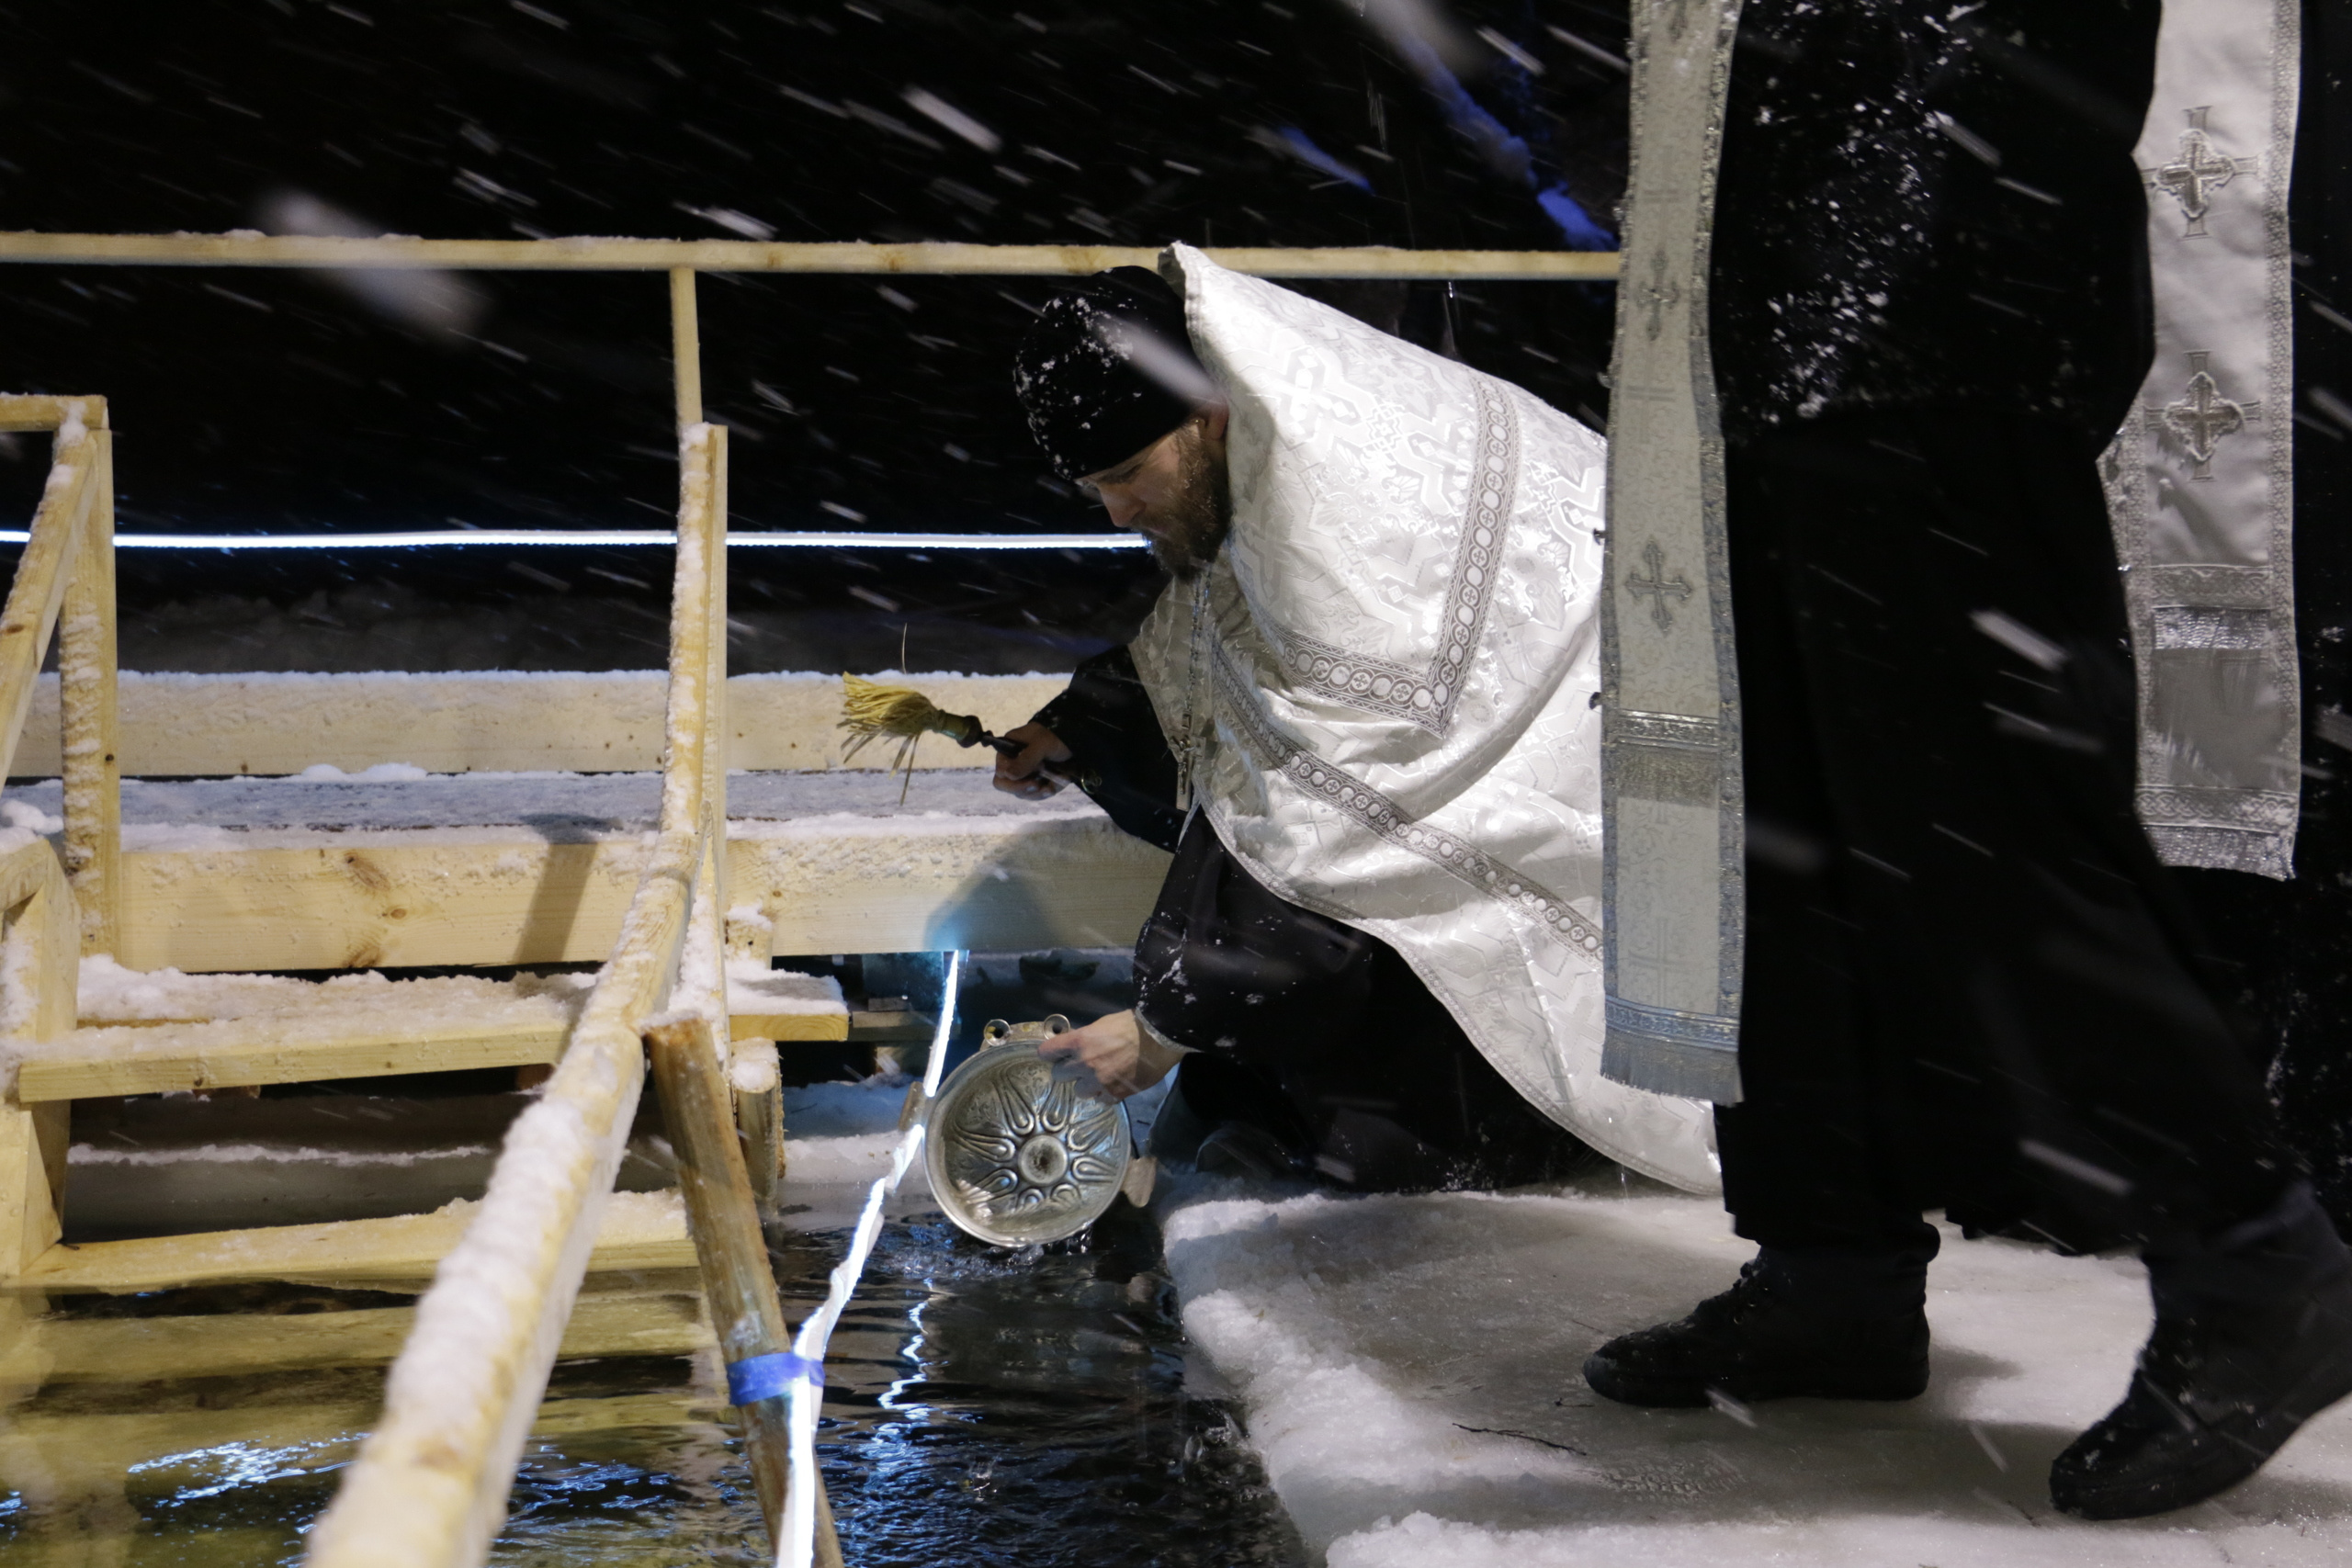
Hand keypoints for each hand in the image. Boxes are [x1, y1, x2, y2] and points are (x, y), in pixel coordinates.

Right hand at [993, 721, 1074, 800]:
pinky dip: (1044, 793)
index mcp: (1008, 751)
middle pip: (1008, 786)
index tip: (1033, 776)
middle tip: (1038, 785)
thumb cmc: (1053, 737)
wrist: (1073, 740)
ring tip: (1050, 787)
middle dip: (1024, 788)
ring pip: (1023, 793)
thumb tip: (1007, 774)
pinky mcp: (1036, 781)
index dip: (1013, 779)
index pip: (1001, 773)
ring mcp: (1024, 774)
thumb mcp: (1041, 745)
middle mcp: (1013, 764)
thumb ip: (1026, 759)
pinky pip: (1035, 794)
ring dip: (1037, 792)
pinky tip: (1052, 788)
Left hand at [1037, 1010, 1183, 1101]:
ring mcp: (1099, 1081)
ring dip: (1086, 1084)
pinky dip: (1104, 1094)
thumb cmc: (1131, 1024)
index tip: (1054, 1054)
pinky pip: (1100, 1100)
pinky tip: (1112, 1085)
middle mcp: (1084, 1064)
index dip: (1049, 1053)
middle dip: (1068, 1070)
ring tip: (1099, 1077)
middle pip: (1059, 1075)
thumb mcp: (1101, 1024)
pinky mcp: (1115, 1094)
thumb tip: (1074, 1045)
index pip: (1047, 1052)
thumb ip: (1084, 1037)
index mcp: (1079, 1042)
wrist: (1159, 1038)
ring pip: (1079, 1092)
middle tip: (1079, 1066)